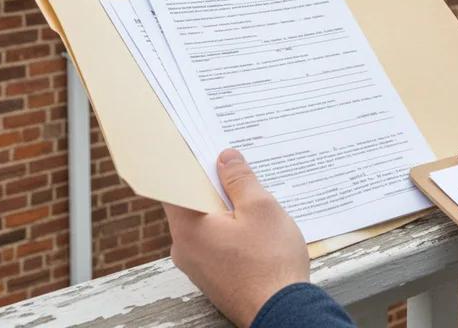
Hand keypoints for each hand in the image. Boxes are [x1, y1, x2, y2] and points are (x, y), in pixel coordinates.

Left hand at [164, 149, 308, 327]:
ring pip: (205, 222)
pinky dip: (229, 225)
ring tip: (249, 189)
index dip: (185, 163)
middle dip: (212, 182)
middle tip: (231, 161)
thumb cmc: (271, 263)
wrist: (284, 312)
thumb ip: (240, 179)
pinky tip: (252, 219)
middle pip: (191, 202)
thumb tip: (226, 158)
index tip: (196, 146)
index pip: (173, 186)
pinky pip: (215, 240)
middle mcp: (185, 249)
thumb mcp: (261, 208)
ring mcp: (199, 265)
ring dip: (224, 205)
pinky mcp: (214, 275)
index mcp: (188, 229)